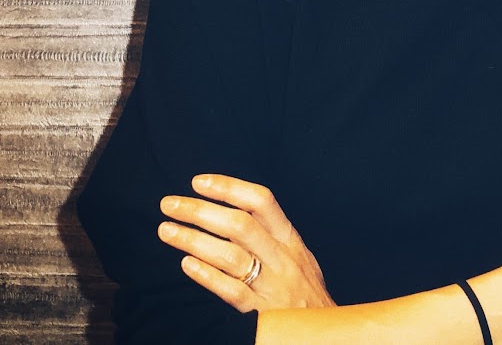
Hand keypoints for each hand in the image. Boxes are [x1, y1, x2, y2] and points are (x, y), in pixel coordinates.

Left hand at [158, 174, 334, 312]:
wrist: (324, 333)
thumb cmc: (306, 293)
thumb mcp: (298, 256)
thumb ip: (272, 236)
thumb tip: (235, 211)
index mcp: (289, 238)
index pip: (260, 201)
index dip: (229, 188)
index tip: (199, 182)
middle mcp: (281, 257)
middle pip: (240, 225)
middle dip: (201, 211)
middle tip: (170, 204)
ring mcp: (272, 285)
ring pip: (231, 255)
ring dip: (194, 240)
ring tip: (167, 230)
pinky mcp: (261, 313)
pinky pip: (232, 292)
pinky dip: (208, 276)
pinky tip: (186, 265)